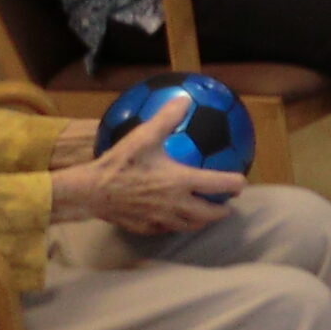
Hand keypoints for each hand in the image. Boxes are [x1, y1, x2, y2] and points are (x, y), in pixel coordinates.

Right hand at [49, 94, 246, 233]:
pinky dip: (177, 225)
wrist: (90, 191)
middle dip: (221, 211)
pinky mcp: (146, 228)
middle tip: (226, 204)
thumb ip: (167, 118)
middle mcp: (176, 204)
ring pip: (190, 226)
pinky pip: (168, 230)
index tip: (240, 182)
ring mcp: (162, 219)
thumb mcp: (144, 136)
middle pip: (209, 214)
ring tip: (205, 214)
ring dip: (202, 221)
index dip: (235, 184)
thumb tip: (184, 99)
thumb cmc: (120, 163)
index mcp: (181, 181)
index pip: (219, 185)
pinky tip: (174, 219)